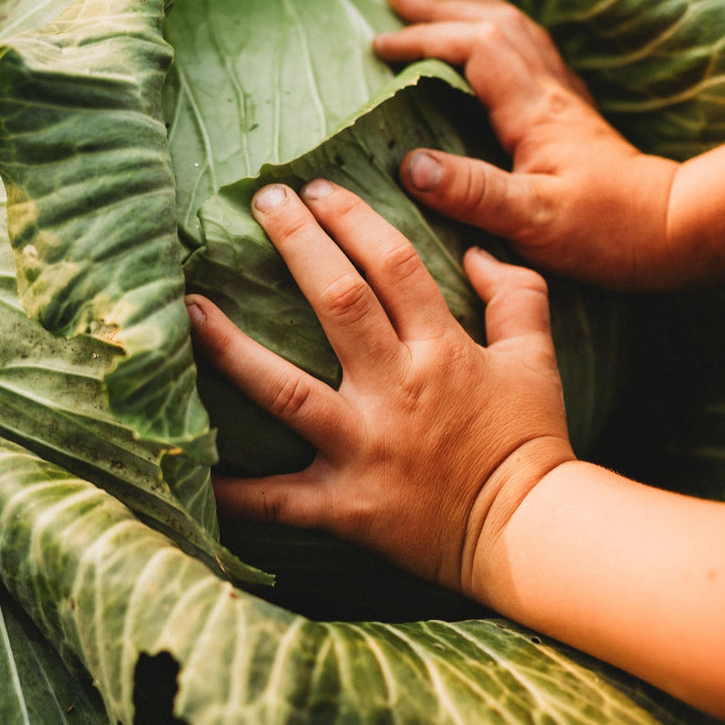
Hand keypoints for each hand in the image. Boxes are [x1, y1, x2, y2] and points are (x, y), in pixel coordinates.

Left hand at [185, 179, 572, 594]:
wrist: (527, 533)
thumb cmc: (530, 443)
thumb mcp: (536, 360)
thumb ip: (516, 296)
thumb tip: (477, 251)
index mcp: (441, 350)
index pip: (392, 265)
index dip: (352, 218)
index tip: (317, 190)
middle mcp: (395, 390)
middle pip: (337, 302)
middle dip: (297, 243)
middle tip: (262, 201)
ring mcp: (364, 447)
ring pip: (284, 389)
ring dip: (230, 347)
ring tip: (188, 306)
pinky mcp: (345, 505)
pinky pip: (276, 498)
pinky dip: (232, 487)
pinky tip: (189, 465)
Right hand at [374, 0, 682, 289]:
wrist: (671, 232)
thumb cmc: (604, 230)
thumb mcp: (531, 219)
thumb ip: (472, 192)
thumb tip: (410, 164)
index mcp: (533, 110)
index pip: (473, 48)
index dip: (424, 39)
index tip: (379, 47)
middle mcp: (550, 92)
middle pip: (496, 23)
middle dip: (442, 9)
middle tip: (396, 2)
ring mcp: (565, 100)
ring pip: (517, 32)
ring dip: (472, 14)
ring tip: (435, 11)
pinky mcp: (574, 118)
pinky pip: (531, 55)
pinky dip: (500, 39)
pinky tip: (491, 53)